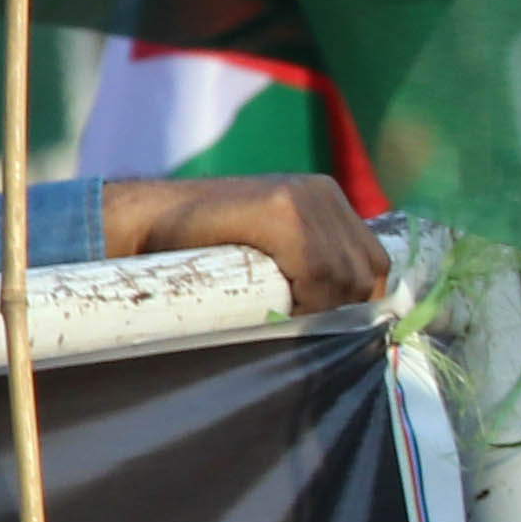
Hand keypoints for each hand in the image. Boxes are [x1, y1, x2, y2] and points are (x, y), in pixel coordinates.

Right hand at [97, 172, 385, 311]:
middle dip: (345, 309)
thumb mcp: (271, 249)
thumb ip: (309, 263)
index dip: (362, 301)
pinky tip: (282, 308)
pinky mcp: (280, 209)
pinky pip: (317, 268)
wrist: (146, 222)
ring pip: (345, 274)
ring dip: (324, 308)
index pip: (375, 262)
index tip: (339, 328)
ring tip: (289, 319)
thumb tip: (354, 312)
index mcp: (326, 198)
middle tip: (310, 329)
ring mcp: (303, 197)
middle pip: (367, 271)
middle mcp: (321, 192)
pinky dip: (308, 298)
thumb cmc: (203, 248)